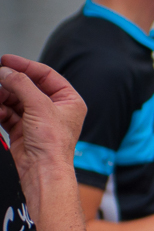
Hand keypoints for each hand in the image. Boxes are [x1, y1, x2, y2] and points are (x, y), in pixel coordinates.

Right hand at [0, 55, 86, 179]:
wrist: (43, 170)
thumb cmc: (53, 144)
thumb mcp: (39, 106)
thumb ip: (21, 84)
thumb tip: (6, 71)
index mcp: (69, 101)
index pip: (47, 75)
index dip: (26, 65)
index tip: (6, 60)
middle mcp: (55, 109)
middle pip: (28, 86)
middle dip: (11, 83)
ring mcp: (38, 119)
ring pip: (15, 99)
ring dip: (3, 97)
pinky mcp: (23, 129)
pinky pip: (8, 113)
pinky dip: (1, 111)